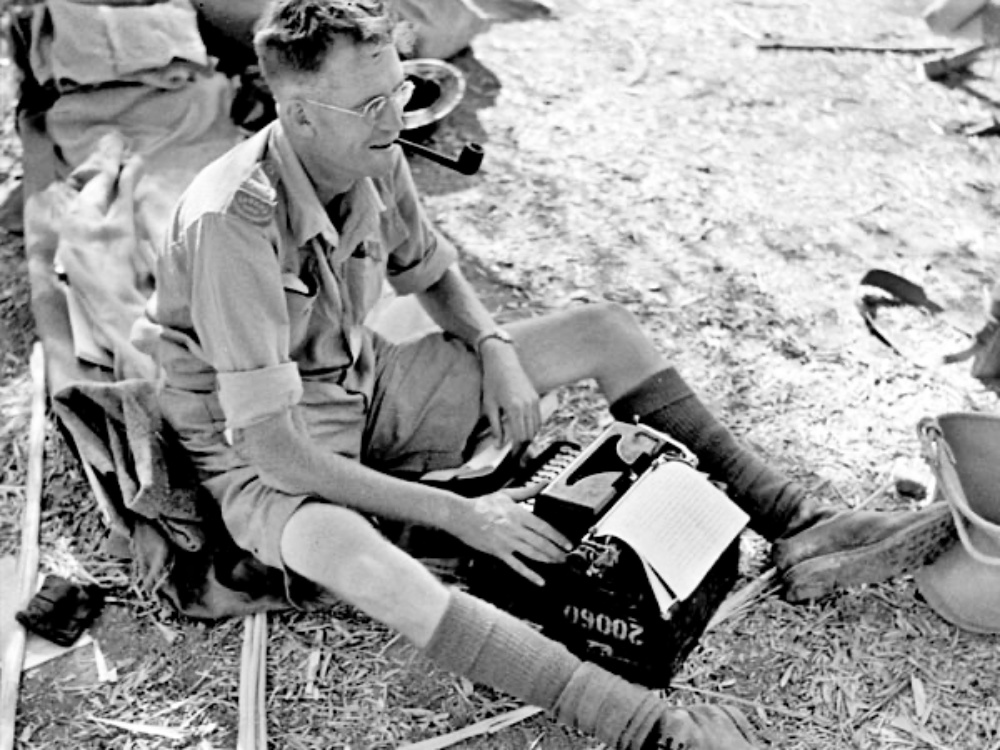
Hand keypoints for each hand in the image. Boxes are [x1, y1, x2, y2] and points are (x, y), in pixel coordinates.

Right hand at [450, 485, 572, 585]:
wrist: (461, 515)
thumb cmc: (482, 504)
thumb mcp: (506, 494)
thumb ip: (528, 491)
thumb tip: (544, 483)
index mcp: (518, 514)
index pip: (544, 527)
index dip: (558, 537)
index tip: (568, 544)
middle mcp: (515, 529)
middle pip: (541, 543)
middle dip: (556, 551)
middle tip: (566, 557)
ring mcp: (507, 542)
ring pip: (532, 554)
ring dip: (547, 560)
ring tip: (557, 563)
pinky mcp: (499, 552)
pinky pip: (517, 565)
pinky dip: (530, 574)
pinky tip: (540, 581)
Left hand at [480, 341, 540, 447]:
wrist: (502, 360)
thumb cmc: (493, 380)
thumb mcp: (489, 405)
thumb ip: (495, 426)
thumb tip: (499, 443)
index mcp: (515, 408)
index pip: (520, 437)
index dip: (517, 449)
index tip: (512, 456)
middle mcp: (527, 405)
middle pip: (530, 434)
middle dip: (523, 445)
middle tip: (516, 452)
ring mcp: (534, 401)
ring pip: (536, 427)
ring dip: (529, 436)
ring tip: (519, 442)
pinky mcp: (536, 397)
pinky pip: (538, 418)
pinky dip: (533, 426)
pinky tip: (525, 429)